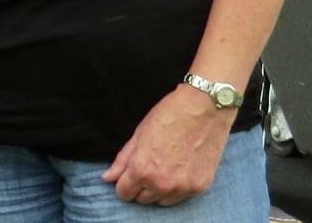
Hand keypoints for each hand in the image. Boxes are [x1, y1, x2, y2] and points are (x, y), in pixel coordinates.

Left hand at [102, 84, 236, 205]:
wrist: (203, 110)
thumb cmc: (168, 117)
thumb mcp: (138, 135)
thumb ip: (122, 160)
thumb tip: (107, 177)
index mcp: (142, 170)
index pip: (124, 193)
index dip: (122, 184)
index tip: (126, 178)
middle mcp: (162, 184)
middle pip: (142, 199)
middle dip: (139, 187)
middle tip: (145, 169)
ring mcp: (183, 188)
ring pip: (162, 202)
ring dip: (157, 191)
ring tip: (161, 169)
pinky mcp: (200, 188)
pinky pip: (181, 198)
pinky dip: (176, 189)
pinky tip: (177, 171)